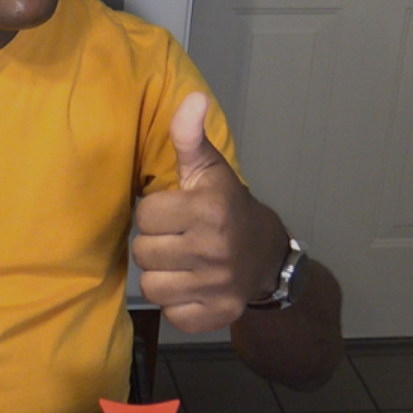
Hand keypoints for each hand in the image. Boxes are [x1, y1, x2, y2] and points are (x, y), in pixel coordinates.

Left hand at [131, 92, 288, 333]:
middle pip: (144, 252)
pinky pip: (171, 314)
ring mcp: (217, 286)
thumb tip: (193, 97)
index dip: (156, 213)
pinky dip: (177, 304)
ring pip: (152, 286)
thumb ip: (190, 137)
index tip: (176, 212)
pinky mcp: (217, 315)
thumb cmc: (228, 207)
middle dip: (156, 244)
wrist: (268, 256)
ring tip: (181, 262)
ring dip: (162, 275)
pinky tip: (192, 286)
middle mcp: (214, 249)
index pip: (145, 216)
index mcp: (209, 210)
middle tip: (178, 238)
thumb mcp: (209, 170)